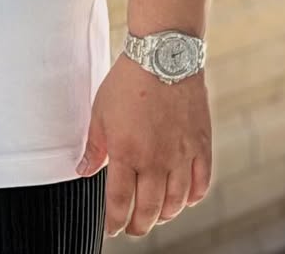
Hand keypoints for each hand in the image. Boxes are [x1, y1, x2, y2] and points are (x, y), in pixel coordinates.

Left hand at [76, 53, 211, 237]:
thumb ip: (94, 146)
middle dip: (138, 225)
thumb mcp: (100, 111)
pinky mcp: (201, 146)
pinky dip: (191, 199)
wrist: (162, 55)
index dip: (114, 221)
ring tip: (154, 216)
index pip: (119, 201)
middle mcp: (156, 160)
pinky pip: (200, 184)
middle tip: (132, 228)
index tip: (111, 229)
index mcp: (126, 152)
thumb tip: (84, 171)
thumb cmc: (128, 80)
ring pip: (175, 203)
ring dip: (163, 215)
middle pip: (148, 209)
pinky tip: (182, 200)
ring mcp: (181, 155)